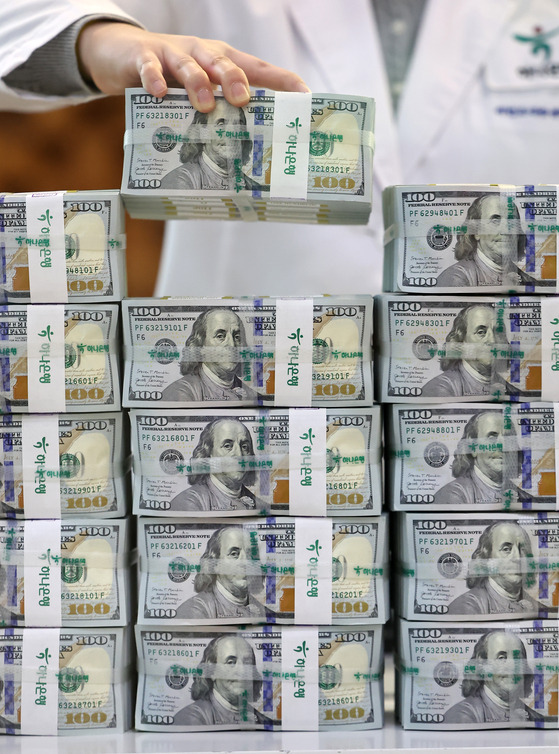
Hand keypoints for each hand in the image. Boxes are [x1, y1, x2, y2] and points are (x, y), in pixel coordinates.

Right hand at [77, 22, 308, 110]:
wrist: (125, 53)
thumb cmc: (174, 77)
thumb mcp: (201, 90)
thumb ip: (221, 110)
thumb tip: (252, 147)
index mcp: (222, 61)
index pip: (258, 68)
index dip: (282, 80)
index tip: (304, 96)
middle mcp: (202, 53)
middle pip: (223, 63)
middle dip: (235, 80)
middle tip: (243, 100)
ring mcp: (173, 53)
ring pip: (190, 65)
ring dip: (199, 84)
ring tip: (206, 105)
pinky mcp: (144, 57)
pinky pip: (150, 67)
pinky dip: (155, 79)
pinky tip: (159, 94)